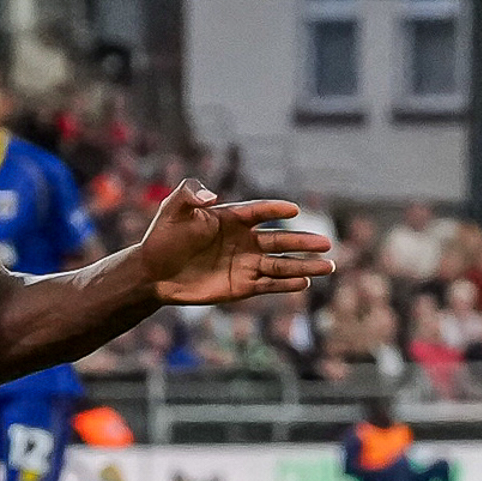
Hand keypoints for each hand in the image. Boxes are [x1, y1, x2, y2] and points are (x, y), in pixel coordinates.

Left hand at [134, 182, 333, 305]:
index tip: (293, 210)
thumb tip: (212, 197)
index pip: (259, 211)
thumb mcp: (172, 208)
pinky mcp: (241, 286)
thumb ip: (190, 194)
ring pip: (281, 264)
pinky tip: (304, 283)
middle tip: (327, 243)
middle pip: (280, 240)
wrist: (153, 272)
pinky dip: (286, 285)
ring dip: (304, 266)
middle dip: (303, 242)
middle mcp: (244, 240)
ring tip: (328, 266)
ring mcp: (245, 264)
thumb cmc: (163, 236)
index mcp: (231, 218)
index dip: (275, 210)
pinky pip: (268, 284)